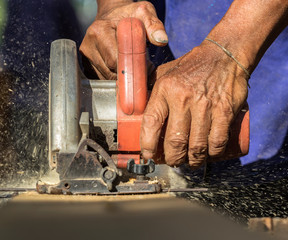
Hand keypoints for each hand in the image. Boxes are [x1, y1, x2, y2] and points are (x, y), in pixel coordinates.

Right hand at [79, 1, 167, 79]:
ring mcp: (85, 57)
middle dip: (127, 74)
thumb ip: (154, 26)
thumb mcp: (144, 13)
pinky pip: (102, 79)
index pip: (115, 60)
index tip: (143, 67)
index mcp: (99, 32)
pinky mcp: (86, 65)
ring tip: (132, 67)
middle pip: (109, 72)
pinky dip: (113, 78)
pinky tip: (122, 69)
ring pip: (105, 78)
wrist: (112, 15)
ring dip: (120, 78)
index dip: (131, 67)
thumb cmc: (129, 15)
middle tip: (141, 69)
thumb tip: (162, 40)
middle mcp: (88, 45)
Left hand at [140, 41, 248, 168]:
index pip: (151, 123)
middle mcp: (183, 98)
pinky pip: (217, 141)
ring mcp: (205, 105)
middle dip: (172, 159)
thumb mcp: (165, 72)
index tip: (148, 156)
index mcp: (165, 89)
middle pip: (175, 141)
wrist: (224, 55)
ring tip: (190, 162)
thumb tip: (135, 110)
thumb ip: (151, 90)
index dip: (147, 145)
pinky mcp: (224, 110)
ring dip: (192, 161)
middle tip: (172, 161)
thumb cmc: (191, 67)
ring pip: (196, 146)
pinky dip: (212, 154)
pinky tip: (208, 155)